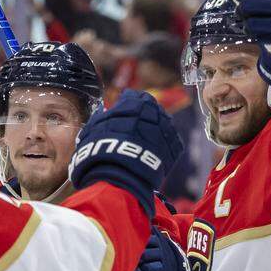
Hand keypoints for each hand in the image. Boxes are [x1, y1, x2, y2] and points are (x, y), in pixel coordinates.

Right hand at [69, 89, 183, 217]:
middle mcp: (155, 110)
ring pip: (161, 125)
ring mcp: (167, 128)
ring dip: (153, 131)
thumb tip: (104, 112)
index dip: (125, 106)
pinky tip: (149, 155)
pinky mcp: (176, 146)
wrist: (120, 174)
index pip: (132, 97)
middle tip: (131, 132)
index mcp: (135, 101)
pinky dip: (161, 147)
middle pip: (150, 109)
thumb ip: (102, 116)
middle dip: (142, 118)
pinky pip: (169, 142)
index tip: (120, 115)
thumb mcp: (94, 127)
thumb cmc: (102, 148)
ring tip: (141, 145)